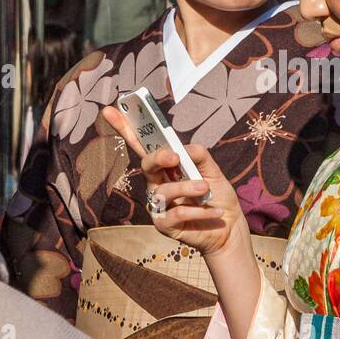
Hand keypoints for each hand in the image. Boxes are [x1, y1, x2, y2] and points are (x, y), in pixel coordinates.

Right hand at [101, 105, 248, 257]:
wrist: (228, 228)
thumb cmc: (217, 197)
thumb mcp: (213, 171)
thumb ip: (198, 156)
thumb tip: (182, 149)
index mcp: (166, 167)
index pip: (142, 146)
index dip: (125, 128)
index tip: (111, 110)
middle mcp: (157, 183)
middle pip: (146, 165)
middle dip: (158, 158)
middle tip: (175, 157)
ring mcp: (158, 205)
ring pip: (163, 190)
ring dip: (186, 188)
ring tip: (205, 189)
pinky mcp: (163, 225)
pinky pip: (174, 213)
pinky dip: (196, 211)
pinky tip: (212, 212)